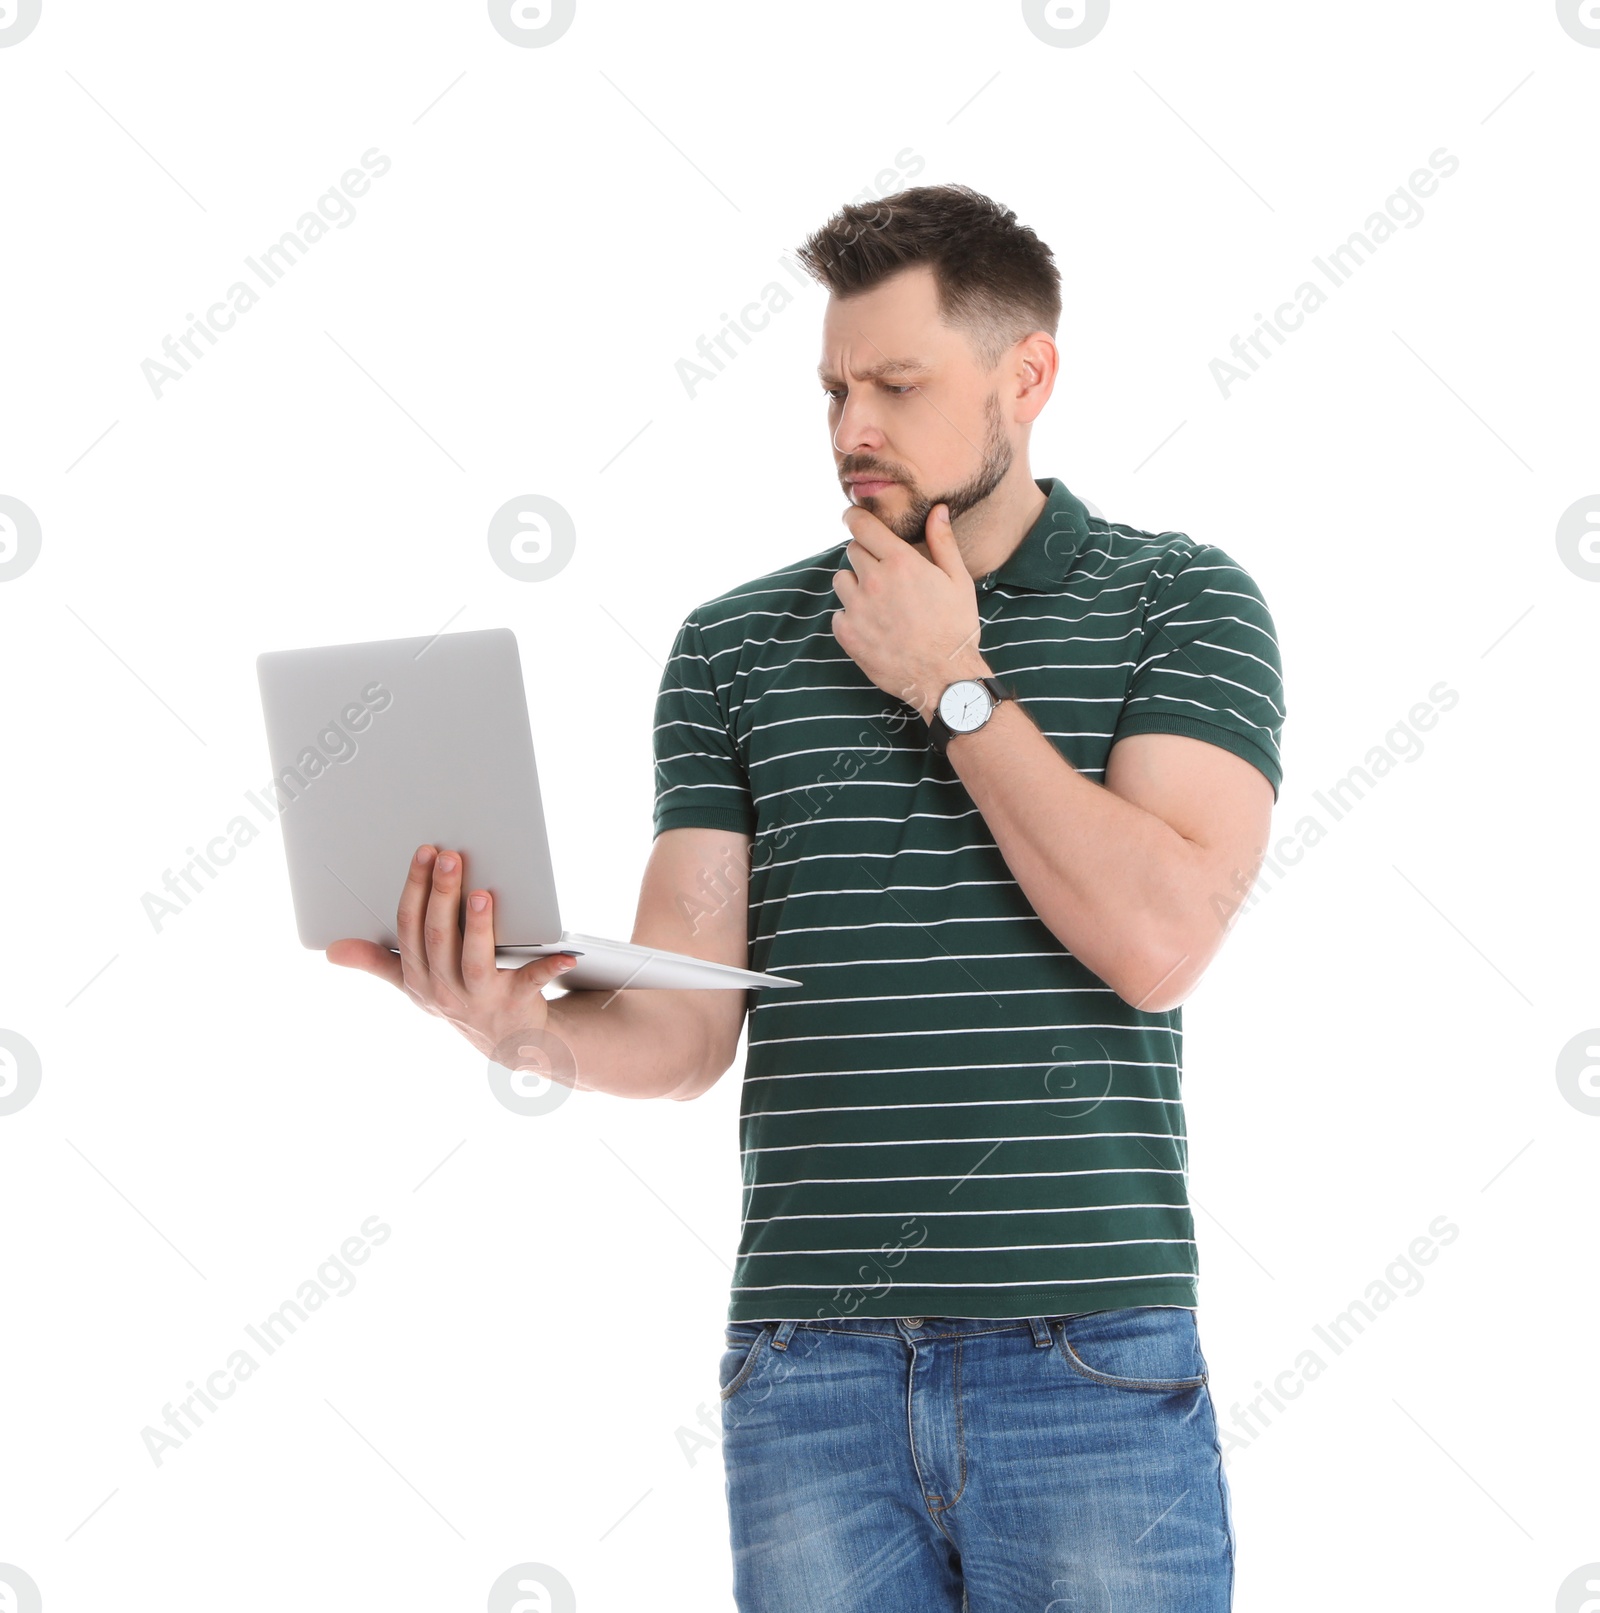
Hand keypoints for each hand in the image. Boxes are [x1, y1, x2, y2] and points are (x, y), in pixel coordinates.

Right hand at [326, 844, 577, 1064]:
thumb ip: (376, 962)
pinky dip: (548, 968)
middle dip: (442, 895)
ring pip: (474, 959)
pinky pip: (530, 982)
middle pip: (438, 936)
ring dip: (479, 927)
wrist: (507, 1043)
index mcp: (417, 976)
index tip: (424, 852)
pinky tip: (564, 954)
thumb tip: (331, 949)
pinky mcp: (516, 1004)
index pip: (409, 927)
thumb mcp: (412, 985)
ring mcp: (479, 998)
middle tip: (450, 858)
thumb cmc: (458, 999)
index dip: (414, 888)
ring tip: (484, 895)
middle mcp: (443, 989)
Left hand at [832, 501, 990, 722]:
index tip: (852, 517)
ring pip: (841, 580)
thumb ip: (943, 542)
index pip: (861, 525)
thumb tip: (937, 510)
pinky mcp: (847, 634)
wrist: (944, 676)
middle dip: (866, 556)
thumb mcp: (958, 580)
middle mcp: (873, 581)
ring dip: (855, 584)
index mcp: (900, 562)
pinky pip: (838, 613)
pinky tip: (873, 626)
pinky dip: (851, 616)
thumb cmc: (956, 628)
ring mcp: (857, 608)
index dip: (854, 517)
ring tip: (878, 601)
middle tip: (884, 574)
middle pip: (852, 551)